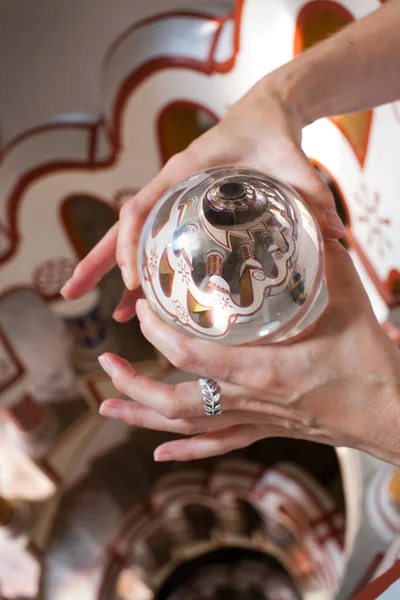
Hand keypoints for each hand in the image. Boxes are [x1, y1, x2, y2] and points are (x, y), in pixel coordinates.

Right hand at [60, 72, 344, 316]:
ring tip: (107, 312)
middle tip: (73, 294)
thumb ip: (309, 192)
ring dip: (113, 273)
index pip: (141, 208)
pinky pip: (156, 243)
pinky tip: (148, 302)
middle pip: (123, 227)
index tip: (132, 281)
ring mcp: (175, 202)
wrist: (266, 113)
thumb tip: (336, 233)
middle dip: (97, 261)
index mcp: (183, 173)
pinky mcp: (185, 213)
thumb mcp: (289, 158)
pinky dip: (148, 272)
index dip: (130, 244)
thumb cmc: (270, 131)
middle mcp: (171, 188)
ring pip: (133, 239)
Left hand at [96, 242, 399, 464]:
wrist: (390, 410)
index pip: (187, 353)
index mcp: (262, 366)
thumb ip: (317, 257)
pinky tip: (159, 451)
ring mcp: (254, 419)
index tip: (141, 308)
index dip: (155, 331)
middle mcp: (249, 399)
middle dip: (133, 383)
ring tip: (110, 403)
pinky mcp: (263, 429)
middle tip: (104, 362)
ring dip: (144, 415)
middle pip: (174, 400)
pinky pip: (216, 445)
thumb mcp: (344, 296)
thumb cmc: (369, 357)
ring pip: (186, 427)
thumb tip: (299, 215)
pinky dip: (184, 448)